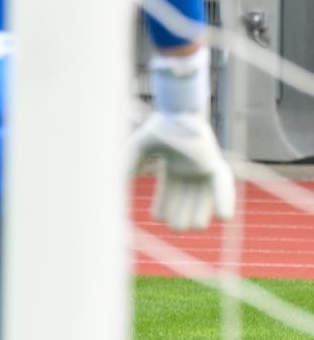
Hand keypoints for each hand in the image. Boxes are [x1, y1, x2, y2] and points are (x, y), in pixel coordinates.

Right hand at [129, 112, 235, 231]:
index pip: (170, 193)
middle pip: (187, 200)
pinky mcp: (214, 164)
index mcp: (173, 167)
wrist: (174, 113)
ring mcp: (203, 168)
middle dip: (181, 215)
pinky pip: (222, 185)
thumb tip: (113, 187)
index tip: (157, 216)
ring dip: (201, 213)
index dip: (164, 207)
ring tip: (194, 226)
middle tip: (176, 227)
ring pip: (205, 198)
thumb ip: (126, 167)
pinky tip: (225, 217)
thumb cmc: (157, 128)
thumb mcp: (136, 151)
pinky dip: (225, 200)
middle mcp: (189, 170)